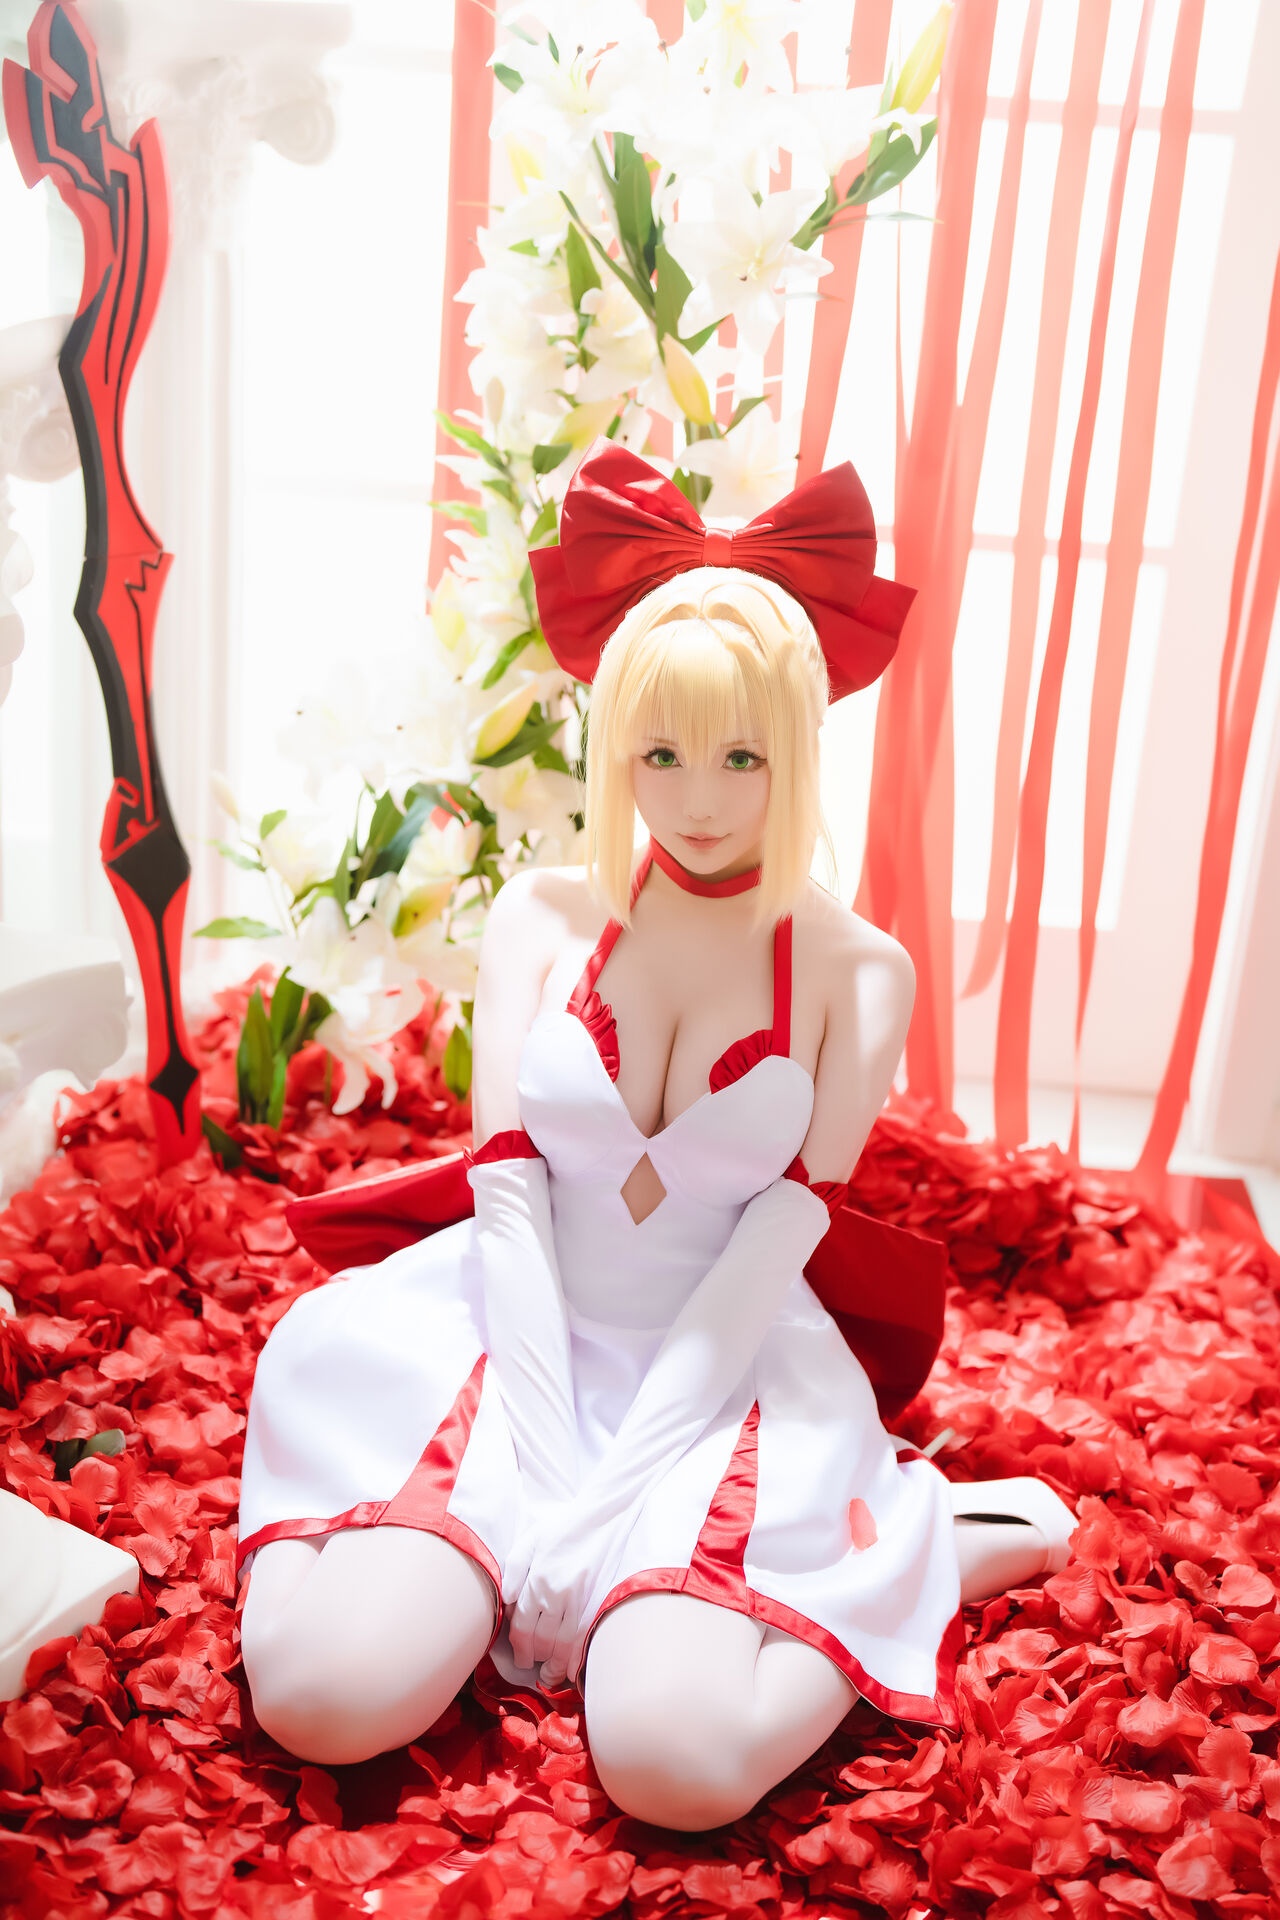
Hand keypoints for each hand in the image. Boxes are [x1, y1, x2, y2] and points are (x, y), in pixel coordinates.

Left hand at [507, 1500, 632, 1686]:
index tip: (519, 1656)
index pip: (521, 1625)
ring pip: (562, 1644)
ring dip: (555, 1665)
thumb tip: (506, 1600)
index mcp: (536, 1579)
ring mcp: (577, 1599)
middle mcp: (555, 1593)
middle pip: (540, 1639)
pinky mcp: (594, 1600)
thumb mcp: (530, 1540)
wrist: (601, 1516)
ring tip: (550, 1675)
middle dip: (533, 1657)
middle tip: (530, 1666)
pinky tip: (573, 1669)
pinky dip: (577, 1657)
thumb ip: (514, 1570)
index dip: (518, 1646)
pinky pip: (583, 1637)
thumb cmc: (563, 1527)